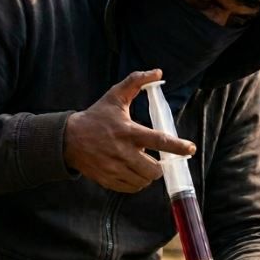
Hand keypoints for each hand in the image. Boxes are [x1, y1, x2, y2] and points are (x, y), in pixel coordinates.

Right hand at [63, 69, 196, 192]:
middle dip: (161, 166)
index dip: (178, 146)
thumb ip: (136, 82)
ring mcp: (114, 168)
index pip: (159, 140)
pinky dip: (137, 182)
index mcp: (128, 131)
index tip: (191, 148)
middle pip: (154, 169)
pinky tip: (133, 172)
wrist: (68, 139)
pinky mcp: (108, 180)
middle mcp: (122, 152)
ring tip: (143, 164)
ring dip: (149, 174)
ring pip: (144, 180)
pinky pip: (132, 188)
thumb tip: (158, 72)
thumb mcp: (115, 96)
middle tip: (158, 159)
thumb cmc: (96, 116)